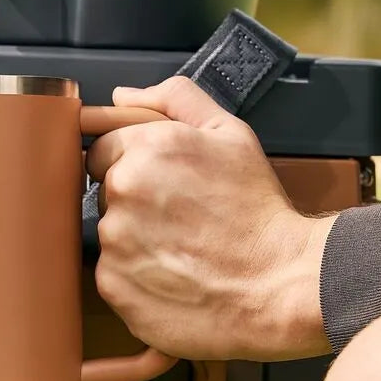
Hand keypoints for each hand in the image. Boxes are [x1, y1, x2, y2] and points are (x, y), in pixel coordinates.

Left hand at [86, 77, 334, 361]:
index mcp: (147, 148)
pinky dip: (136, 276)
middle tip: (179, 219)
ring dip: (134, 239)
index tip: (161, 185)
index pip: (102, 150)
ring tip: (181, 250)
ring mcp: (115, 240)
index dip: (131, 165)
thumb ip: (175, 100)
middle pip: (106, 192)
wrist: (277, 283)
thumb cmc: (258, 211)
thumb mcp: (232, 135)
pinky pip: (113, 273)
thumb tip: (122, 96)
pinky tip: (173, 276)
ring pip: (109, 233)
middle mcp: (124, 190)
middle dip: (134, 201)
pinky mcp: (113, 284)